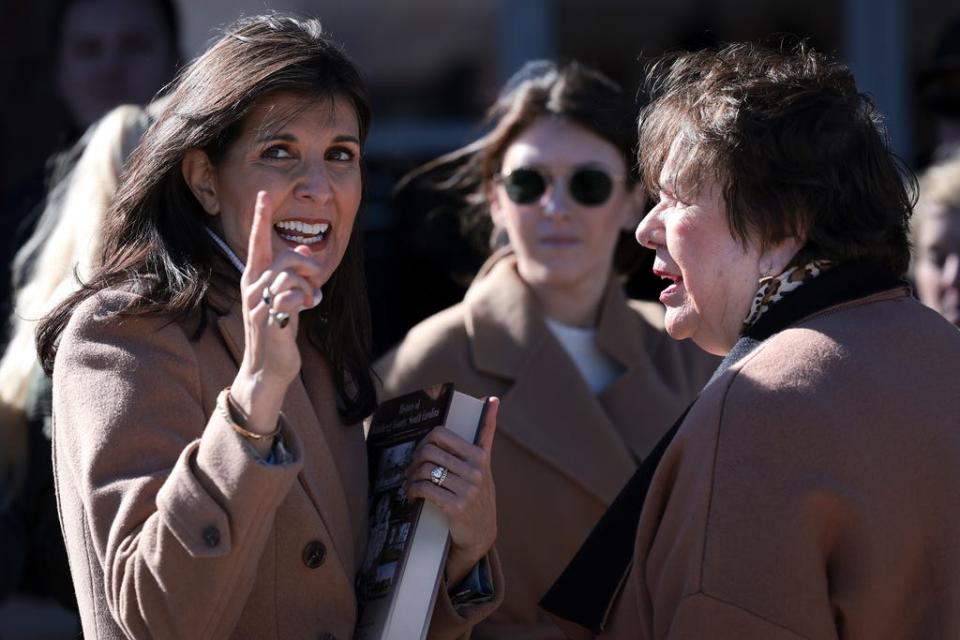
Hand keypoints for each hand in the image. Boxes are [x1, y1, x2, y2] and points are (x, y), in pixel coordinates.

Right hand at [229, 191, 325, 438]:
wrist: (267, 368)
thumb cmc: (278, 331)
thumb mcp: (288, 297)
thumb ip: (295, 275)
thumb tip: (308, 252)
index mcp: (255, 277)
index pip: (257, 241)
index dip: (260, 217)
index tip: (263, 194)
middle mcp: (252, 285)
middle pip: (288, 257)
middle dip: (309, 268)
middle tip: (315, 287)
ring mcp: (257, 302)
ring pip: (291, 276)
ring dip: (309, 289)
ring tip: (309, 303)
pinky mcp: (267, 319)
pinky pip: (290, 297)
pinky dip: (304, 301)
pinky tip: (303, 311)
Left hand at [405, 397, 499, 585]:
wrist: (482, 533)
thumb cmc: (479, 493)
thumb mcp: (484, 462)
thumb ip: (486, 432)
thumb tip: (492, 399)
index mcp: (479, 455)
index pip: (442, 434)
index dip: (425, 440)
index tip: (423, 451)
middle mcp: (476, 471)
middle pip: (429, 451)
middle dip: (415, 460)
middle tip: (412, 468)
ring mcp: (467, 489)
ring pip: (424, 470)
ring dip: (411, 477)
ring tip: (411, 482)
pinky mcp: (456, 507)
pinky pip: (425, 489)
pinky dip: (412, 491)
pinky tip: (413, 494)